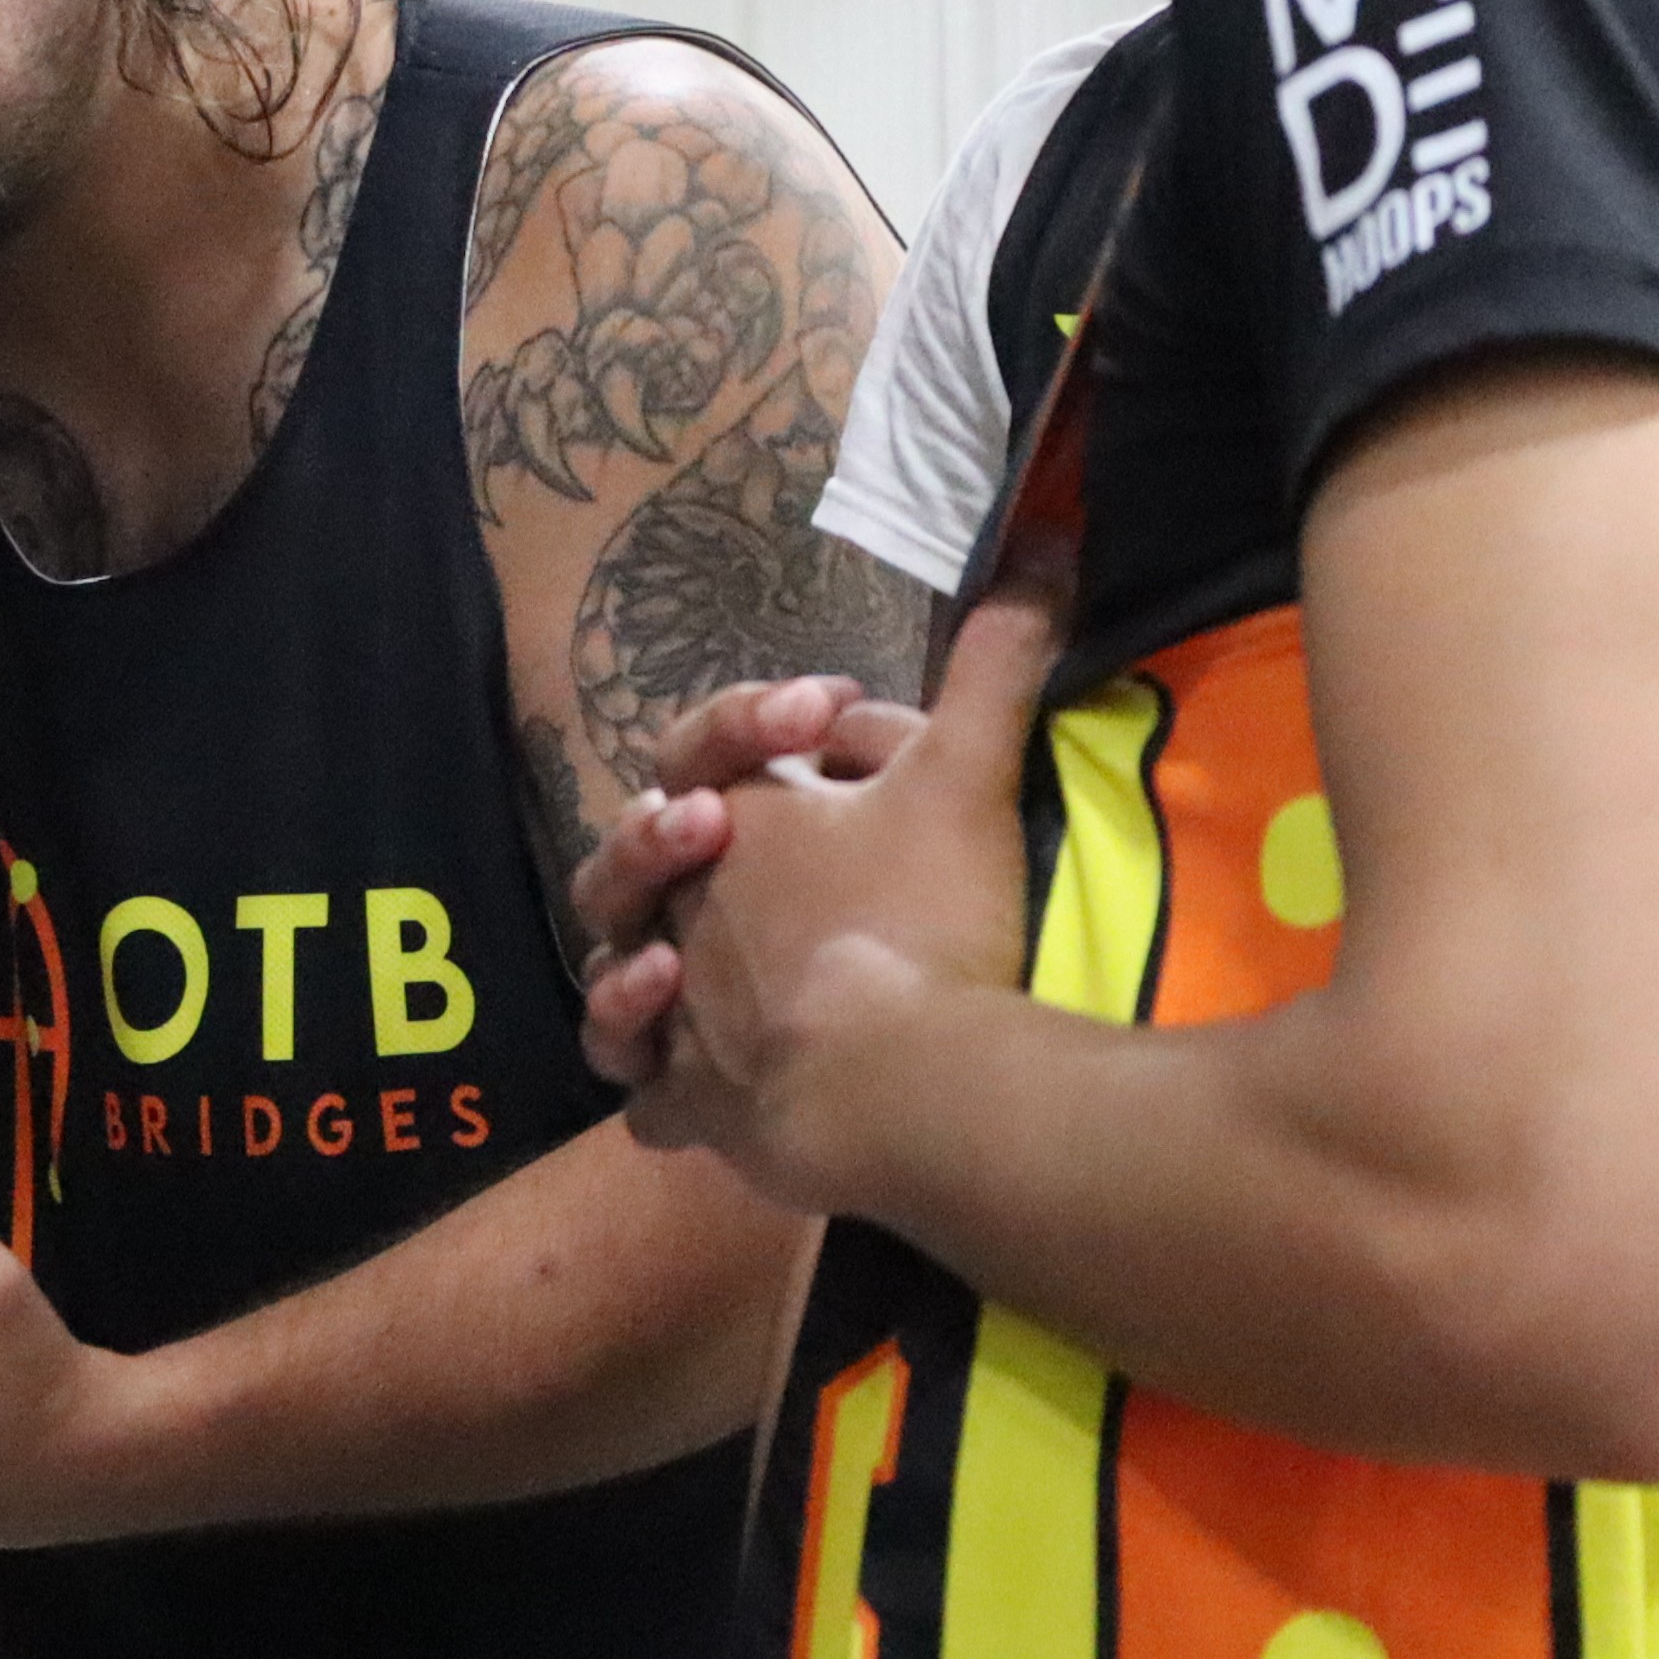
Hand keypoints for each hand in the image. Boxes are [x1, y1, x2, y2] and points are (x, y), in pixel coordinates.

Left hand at [575, 586, 1056, 1197]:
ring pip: (617, 982)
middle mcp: (678, 911)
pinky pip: (649, 1097)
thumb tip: (1041, 554)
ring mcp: (676, 1015)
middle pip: (642, 861)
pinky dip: (662, 1090)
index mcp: (727, 822)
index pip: (710, 745)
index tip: (841, 716)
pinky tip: (693, 1083)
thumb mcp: (966, 777)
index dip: (768, 718)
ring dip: (646, 970)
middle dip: (682, 842)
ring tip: (697, 968)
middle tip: (753, 842)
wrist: (892, 1081)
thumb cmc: (919, 924)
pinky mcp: (691, 1104)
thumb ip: (994, 666)